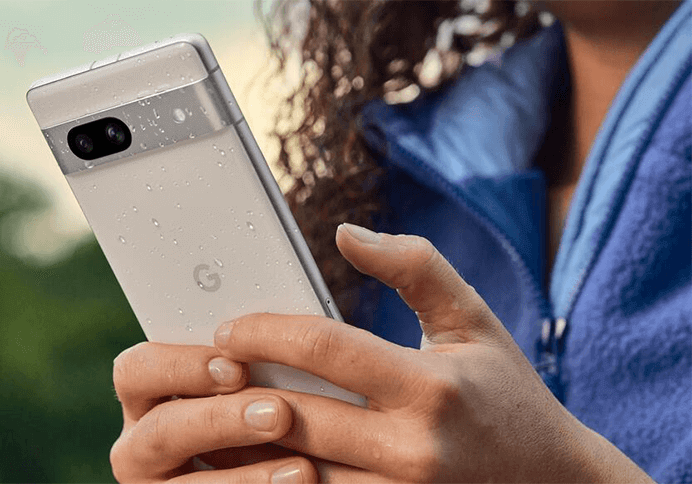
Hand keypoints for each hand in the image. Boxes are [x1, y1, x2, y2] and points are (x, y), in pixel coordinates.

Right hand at [109, 341, 318, 482]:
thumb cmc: (257, 415)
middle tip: (279, 413)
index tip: (237, 367)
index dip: (182, 366)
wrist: (259, 478)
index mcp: (144, 399)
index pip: (136, 371)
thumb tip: (283, 339)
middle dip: (219, 420)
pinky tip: (301, 482)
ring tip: (303, 468)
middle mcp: (139, 446)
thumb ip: (243, 370)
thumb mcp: (240, 388)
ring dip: (245, 476)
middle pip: (160, 429)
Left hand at [210, 223, 653, 482]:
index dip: (265, 333)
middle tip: (206, 373)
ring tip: (215, 416)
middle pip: (297, 416)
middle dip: (240, 392)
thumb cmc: (506, 393)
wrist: (552, 483)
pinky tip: (255, 457)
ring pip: (296, 472)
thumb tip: (346, 232)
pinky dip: (279, 478)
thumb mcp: (472, 320)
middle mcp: (414, 448)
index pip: (326, 350)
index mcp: (431, 386)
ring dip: (247, 444)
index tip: (228, 329)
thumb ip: (414, 266)